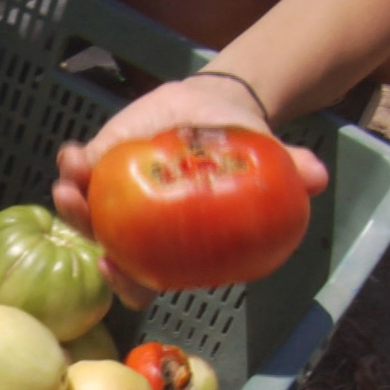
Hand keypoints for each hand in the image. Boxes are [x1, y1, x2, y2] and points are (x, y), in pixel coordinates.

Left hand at [52, 74, 328, 309]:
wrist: (213, 106)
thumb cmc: (237, 146)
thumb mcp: (264, 157)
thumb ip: (287, 168)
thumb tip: (319, 176)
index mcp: (171, 249)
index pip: (142, 283)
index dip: (126, 283)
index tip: (113, 265)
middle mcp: (136, 233)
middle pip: (105, 248)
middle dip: (87, 233)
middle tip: (80, 211)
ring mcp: (115, 201)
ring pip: (83, 214)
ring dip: (70, 201)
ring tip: (71, 179)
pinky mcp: (101, 165)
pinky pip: (80, 173)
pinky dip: (73, 165)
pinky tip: (74, 153)